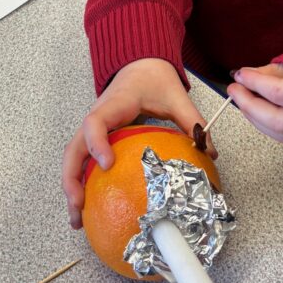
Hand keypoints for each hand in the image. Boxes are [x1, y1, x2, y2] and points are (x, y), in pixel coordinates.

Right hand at [62, 58, 214, 228]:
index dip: (97, 143)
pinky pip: (83, 160)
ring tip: (78, 220)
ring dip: (72, 187)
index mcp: (115, 103)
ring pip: (73, 157)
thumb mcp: (176, 96)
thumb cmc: (153, 78)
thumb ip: (192, 120)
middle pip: (73, 148)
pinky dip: (81, 183)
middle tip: (80, 207)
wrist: (139, 62)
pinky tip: (89, 208)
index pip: (96, 122)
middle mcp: (97, 116)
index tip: (108, 165)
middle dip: (71, 179)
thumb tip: (210, 152)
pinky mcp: (95, 136)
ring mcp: (93, 127)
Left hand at [228, 63, 282, 148]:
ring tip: (243, 101)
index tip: (240, 74)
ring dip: (258, 119)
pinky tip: (261, 113)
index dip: (256, 84)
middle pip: (279, 123)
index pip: (282, 94)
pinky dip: (274, 127)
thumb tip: (250, 76)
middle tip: (234, 90)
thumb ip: (281, 70)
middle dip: (250, 107)